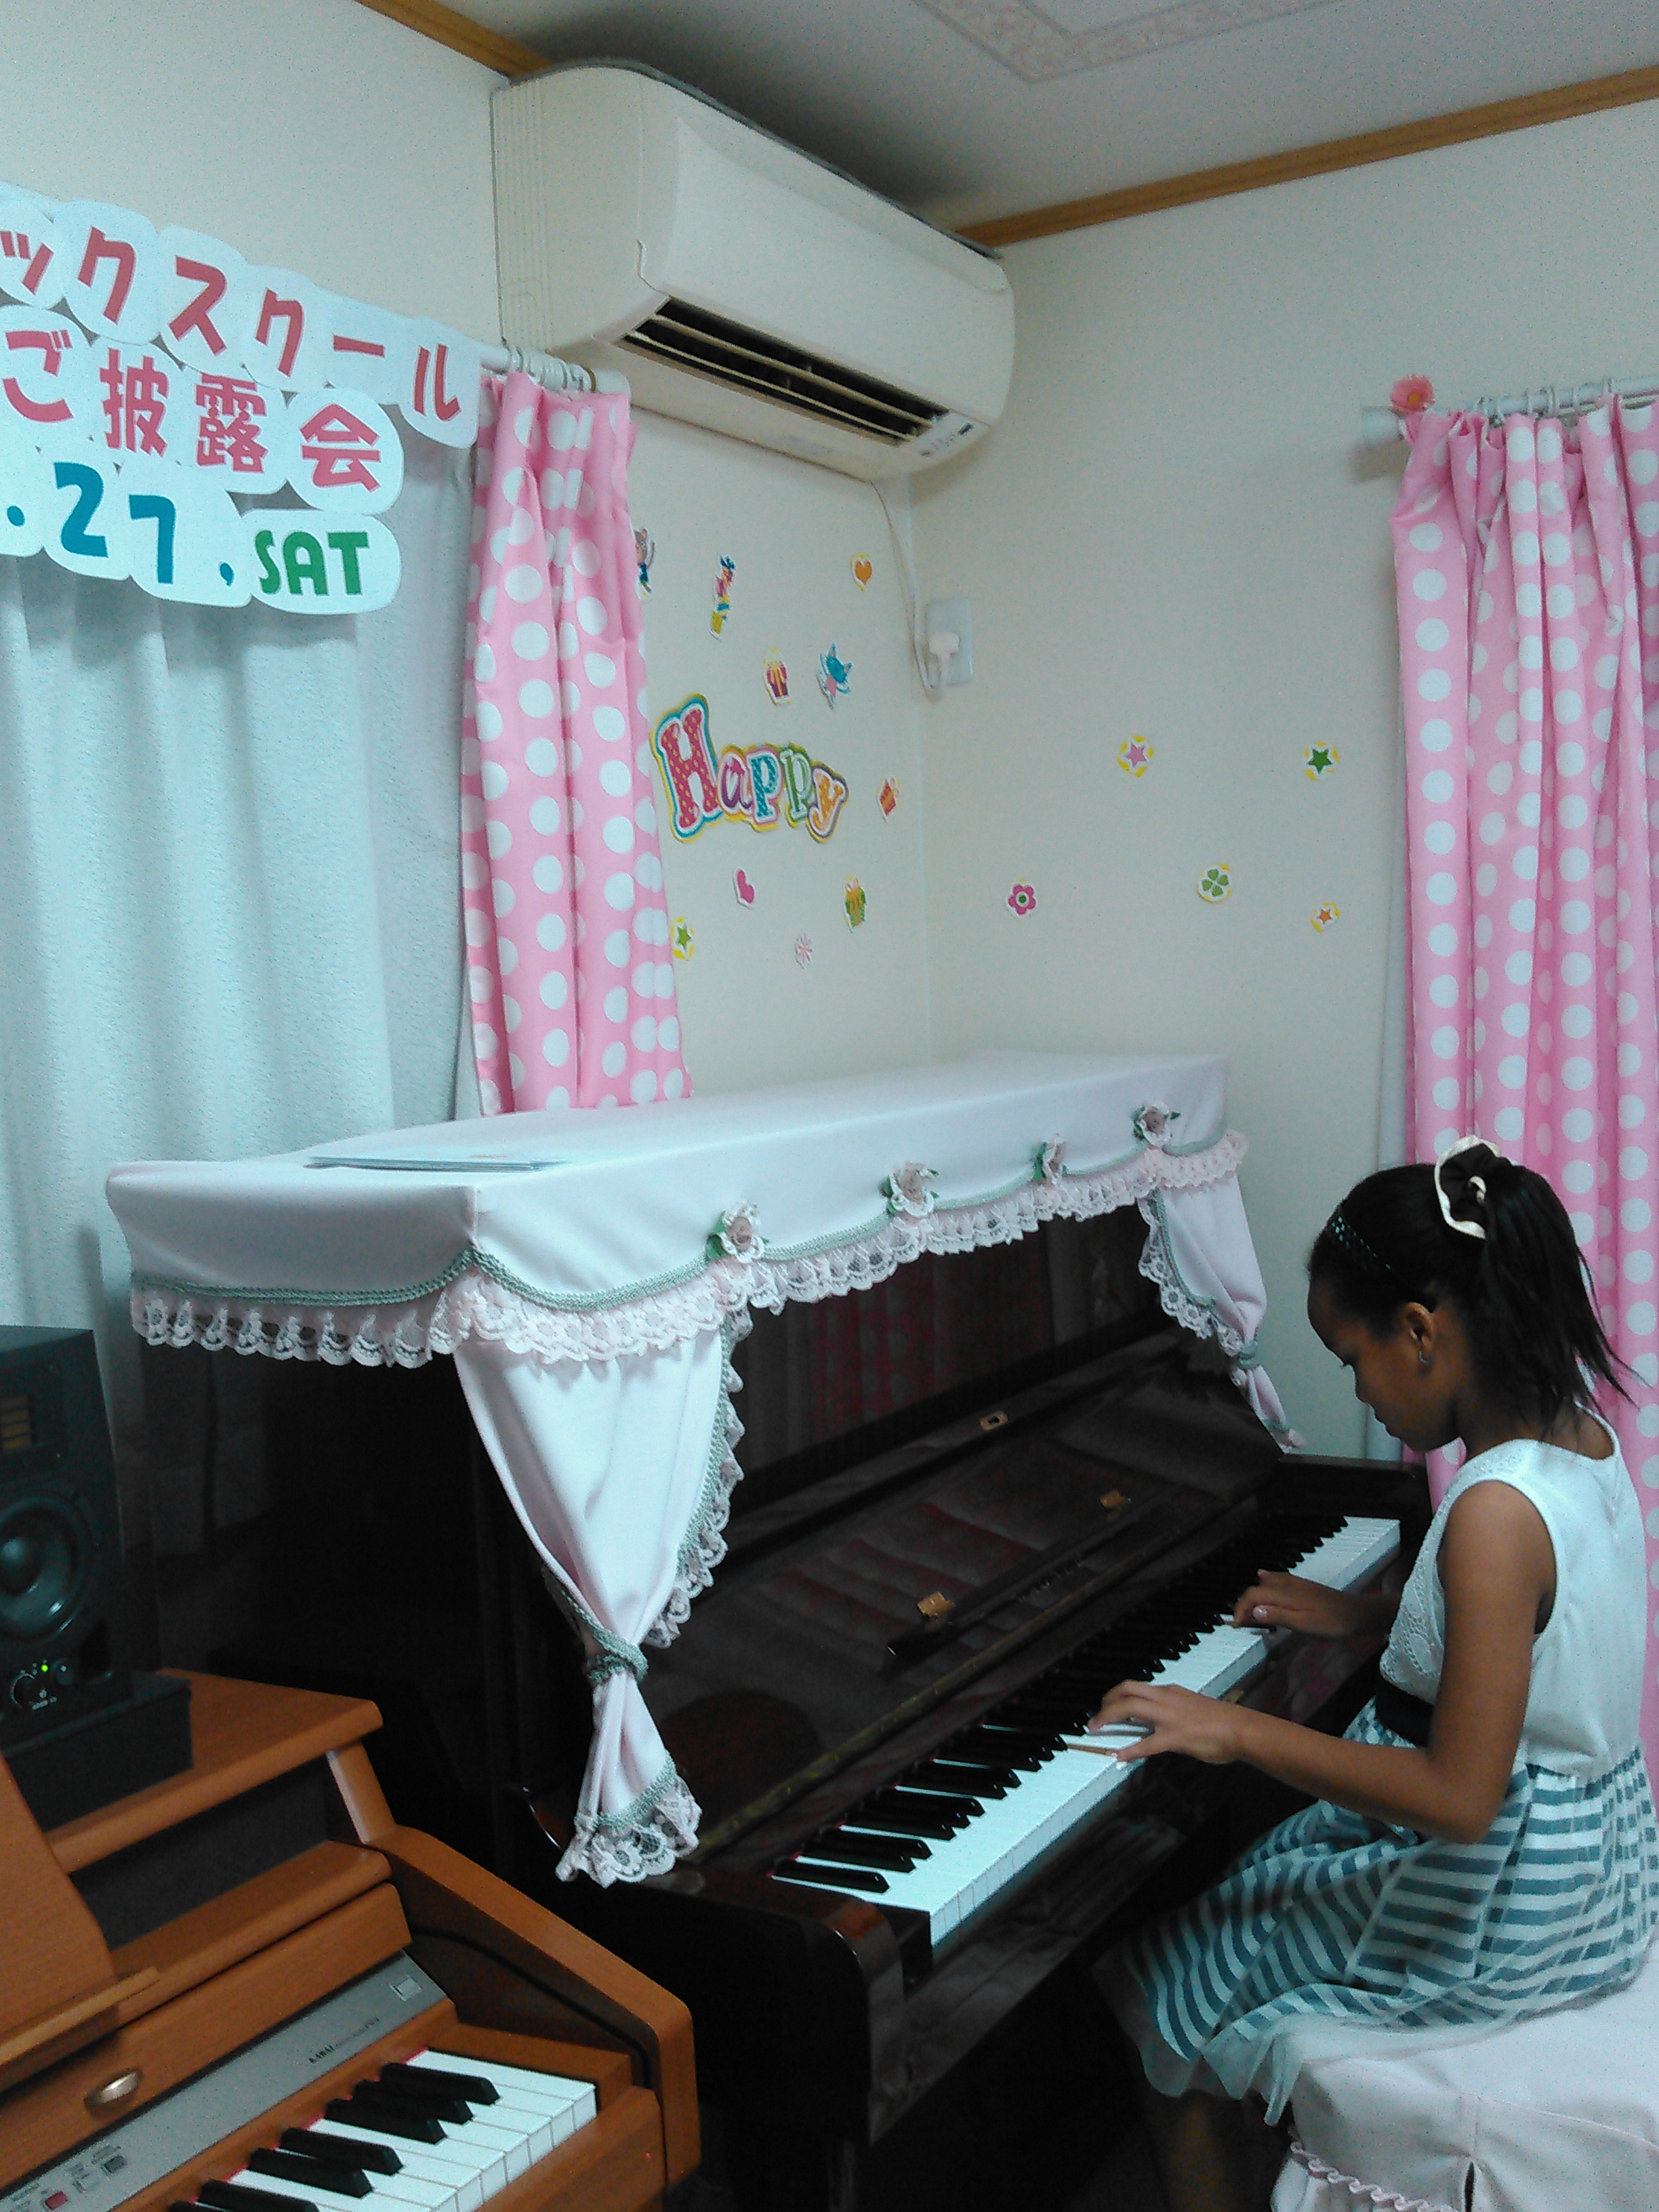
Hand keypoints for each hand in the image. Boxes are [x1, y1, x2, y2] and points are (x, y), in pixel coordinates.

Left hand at [1085, 1680, 1247, 1764]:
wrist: (1239, 1728)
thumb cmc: (1221, 1720)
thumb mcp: (1192, 1706)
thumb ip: (1174, 1710)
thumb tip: (1160, 1720)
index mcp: (1170, 1691)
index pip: (1137, 1687)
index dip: (1117, 1694)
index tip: (1108, 1703)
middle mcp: (1165, 1698)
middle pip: (1126, 1690)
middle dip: (1106, 1701)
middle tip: (1096, 1715)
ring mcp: (1168, 1716)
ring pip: (1129, 1707)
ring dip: (1108, 1716)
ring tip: (1094, 1728)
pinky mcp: (1174, 1737)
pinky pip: (1145, 1744)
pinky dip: (1128, 1750)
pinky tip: (1117, 1756)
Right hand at [1231, 1570, 1371, 1638]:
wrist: (1358, 1614)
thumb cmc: (1332, 1623)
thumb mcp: (1305, 1624)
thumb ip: (1279, 1616)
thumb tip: (1253, 1610)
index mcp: (1285, 1594)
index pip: (1253, 1595)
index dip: (1241, 1608)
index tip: (1236, 1624)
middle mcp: (1287, 1584)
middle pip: (1256, 1589)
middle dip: (1244, 1603)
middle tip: (1241, 1623)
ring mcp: (1295, 1583)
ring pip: (1266, 1583)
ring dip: (1254, 1596)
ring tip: (1249, 1612)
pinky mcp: (1302, 1586)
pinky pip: (1276, 1579)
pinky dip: (1265, 1581)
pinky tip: (1263, 1577)